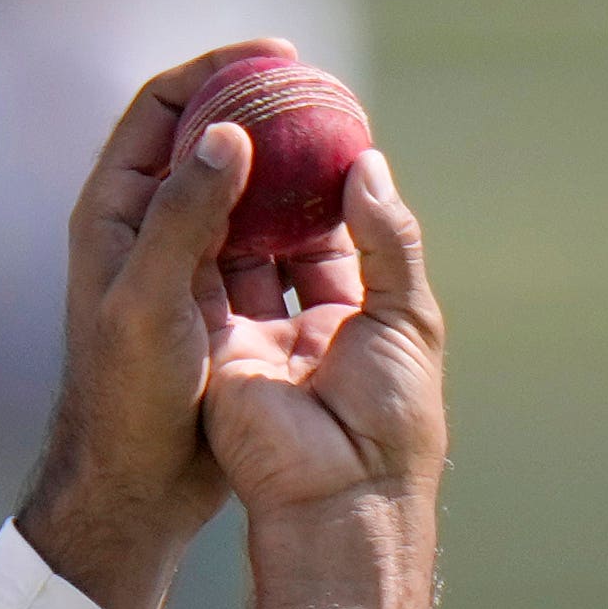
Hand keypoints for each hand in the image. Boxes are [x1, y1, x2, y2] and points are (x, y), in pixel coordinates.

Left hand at [16, 39, 287, 608]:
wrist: (134, 488)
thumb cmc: (128, 400)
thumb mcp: (151, 303)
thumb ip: (183, 217)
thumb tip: (228, 134)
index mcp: (114, 213)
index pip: (162, 107)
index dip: (217, 69)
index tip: (279, 56)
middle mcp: (144, 229)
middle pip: (205, 137)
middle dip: (263, 107)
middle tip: (323, 91)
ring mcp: (180, 266)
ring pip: (238, 190)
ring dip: (285, 165)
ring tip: (339, 145)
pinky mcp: (214, 305)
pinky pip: (260, 241)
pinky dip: (295, 221)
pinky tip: (338, 219)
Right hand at [203, 146, 439, 528]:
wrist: (339, 491)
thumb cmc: (390, 413)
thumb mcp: (408, 314)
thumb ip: (389, 237)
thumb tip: (368, 163)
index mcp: (355, 323)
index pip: (337, 239)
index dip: (327, 185)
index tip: (318, 127)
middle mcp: (301, 328)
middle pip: (280, 240)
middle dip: (272, 185)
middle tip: (262, 116)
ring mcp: (254, 339)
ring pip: (237, 253)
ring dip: (234, 199)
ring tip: (229, 127)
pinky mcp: (214, 349)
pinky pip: (203, 281)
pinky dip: (200, 231)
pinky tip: (199, 173)